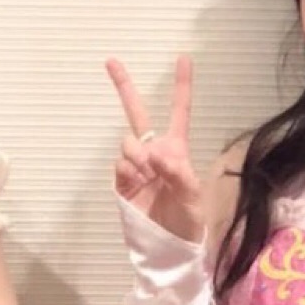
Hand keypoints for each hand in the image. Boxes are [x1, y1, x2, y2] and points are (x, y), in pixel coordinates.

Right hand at [106, 55, 201, 240]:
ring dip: (136, 154)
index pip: (180, 112)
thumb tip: (155, 154)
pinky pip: (120, 163)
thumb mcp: (193, 197)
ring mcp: (136, 166)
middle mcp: (154, 152)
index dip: (181, 86)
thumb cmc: (188, 221)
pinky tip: (138, 181)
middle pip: (137, 113)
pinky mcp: (121, 181)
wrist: (168, 246)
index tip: (183, 57)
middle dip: (124, 87)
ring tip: (147, 175)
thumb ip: (178, 173)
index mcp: (177, 150)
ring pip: (127, 142)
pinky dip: (128, 170)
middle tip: (111, 61)